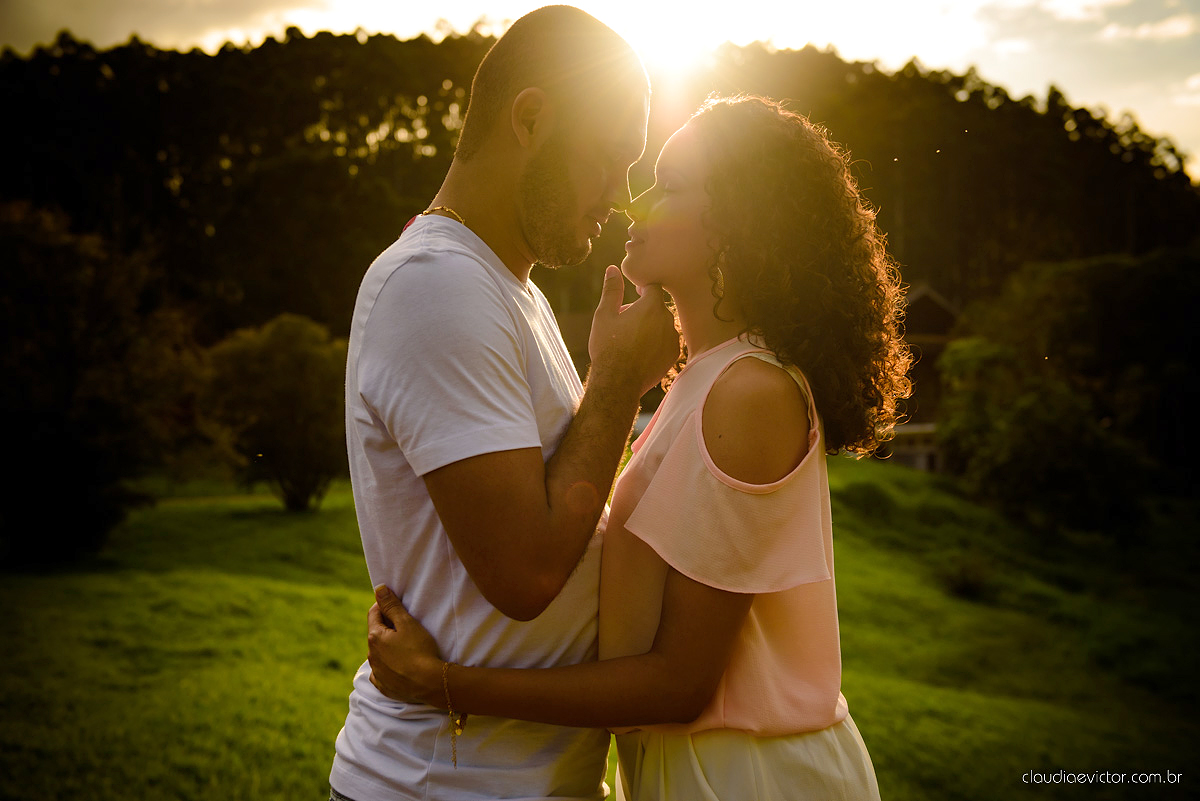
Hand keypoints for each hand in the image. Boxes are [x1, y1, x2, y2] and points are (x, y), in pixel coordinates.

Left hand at [367, 585, 444, 706]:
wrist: (429, 683)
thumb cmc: (420, 649)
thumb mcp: (407, 623)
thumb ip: (391, 605)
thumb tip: (378, 589)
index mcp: (374, 637)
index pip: (374, 613)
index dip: (384, 606)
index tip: (397, 605)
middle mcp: (371, 655)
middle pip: (376, 634)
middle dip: (387, 627)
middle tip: (406, 626)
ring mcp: (377, 672)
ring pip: (379, 653)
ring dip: (388, 647)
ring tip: (406, 647)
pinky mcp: (384, 686)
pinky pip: (382, 672)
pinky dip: (389, 667)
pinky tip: (400, 666)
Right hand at [588, 265, 680, 397]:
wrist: (618, 382)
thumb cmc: (608, 346)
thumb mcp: (604, 315)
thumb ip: (612, 290)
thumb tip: (613, 269)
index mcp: (652, 306)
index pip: (653, 287)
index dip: (643, 288)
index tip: (634, 293)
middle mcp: (667, 320)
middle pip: (658, 306)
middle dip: (644, 309)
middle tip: (625, 321)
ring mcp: (672, 338)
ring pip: (662, 324)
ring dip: (651, 326)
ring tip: (631, 339)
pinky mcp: (673, 355)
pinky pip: (666, 341)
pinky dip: (656, 342)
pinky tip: (640, 351)